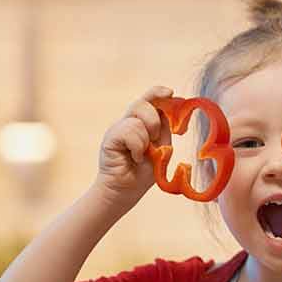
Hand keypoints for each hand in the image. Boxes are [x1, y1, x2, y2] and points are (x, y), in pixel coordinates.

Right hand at [94, 86, 171, 208]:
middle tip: (154, 141)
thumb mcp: (162, 147)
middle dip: (154, 122)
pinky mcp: (110, 138)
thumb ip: (164, 129)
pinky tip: (134, 158)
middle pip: (142, 104)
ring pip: (137, 121)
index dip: (158, 92)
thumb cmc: (144, 170)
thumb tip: (167, 112)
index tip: (170, 92)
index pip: (148, 99)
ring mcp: (117, 128)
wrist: (127, 190)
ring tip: (141, 155)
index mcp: (141, 122)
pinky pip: (129, 132)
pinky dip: (137, 148)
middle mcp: (127, 122)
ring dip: (146, 141)